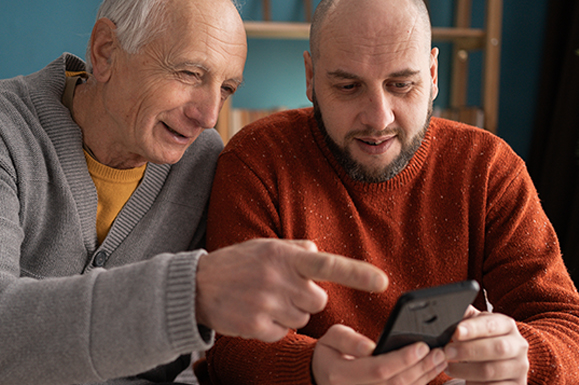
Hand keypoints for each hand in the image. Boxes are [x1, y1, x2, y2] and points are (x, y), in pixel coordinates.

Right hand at [195, 238, 388, 341]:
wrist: (195, 286)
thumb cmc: (237, 264)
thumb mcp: (266, 246)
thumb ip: (297, 250)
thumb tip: (319, 253)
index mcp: (284, 256)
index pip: (329, 265)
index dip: (358, 274)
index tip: (382, 281)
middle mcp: (278, 279)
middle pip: (318, 300)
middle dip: (305, 298)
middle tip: (281, 289)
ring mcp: (267, 304)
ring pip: (302, 318)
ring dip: (289, 312)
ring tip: (264, 299)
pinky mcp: (257, 326)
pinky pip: (283, 332)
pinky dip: (273, 326)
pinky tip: (255, 313)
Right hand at [312, 324, 446, 384]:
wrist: (323, 376)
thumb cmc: (330, 353)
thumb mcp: (331, 338)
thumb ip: (349, 340)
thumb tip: (370, 346)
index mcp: (340, 374)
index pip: (379, 369)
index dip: (403, 359)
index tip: (422, 346)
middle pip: (395, 384)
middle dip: (420, 367)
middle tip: (439, 351)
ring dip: (424, 377)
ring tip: (440, 359)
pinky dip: (418, 384)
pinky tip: (430, 371)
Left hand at [443, 306, 528, 383]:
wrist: (500, 365)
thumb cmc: (482, 342)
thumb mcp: (476, 328)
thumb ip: (465, 318)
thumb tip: (450, 310)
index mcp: (507, 326)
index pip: (492, 324)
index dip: (474, 328)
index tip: (456, 331)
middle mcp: (518, 345)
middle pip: (497, 348)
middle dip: (468, 350)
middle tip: (447, 352)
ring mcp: (519, 368)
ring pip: (491, 370)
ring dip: (465, 370)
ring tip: (448, 367)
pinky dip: (474, 384)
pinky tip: (463, 380)